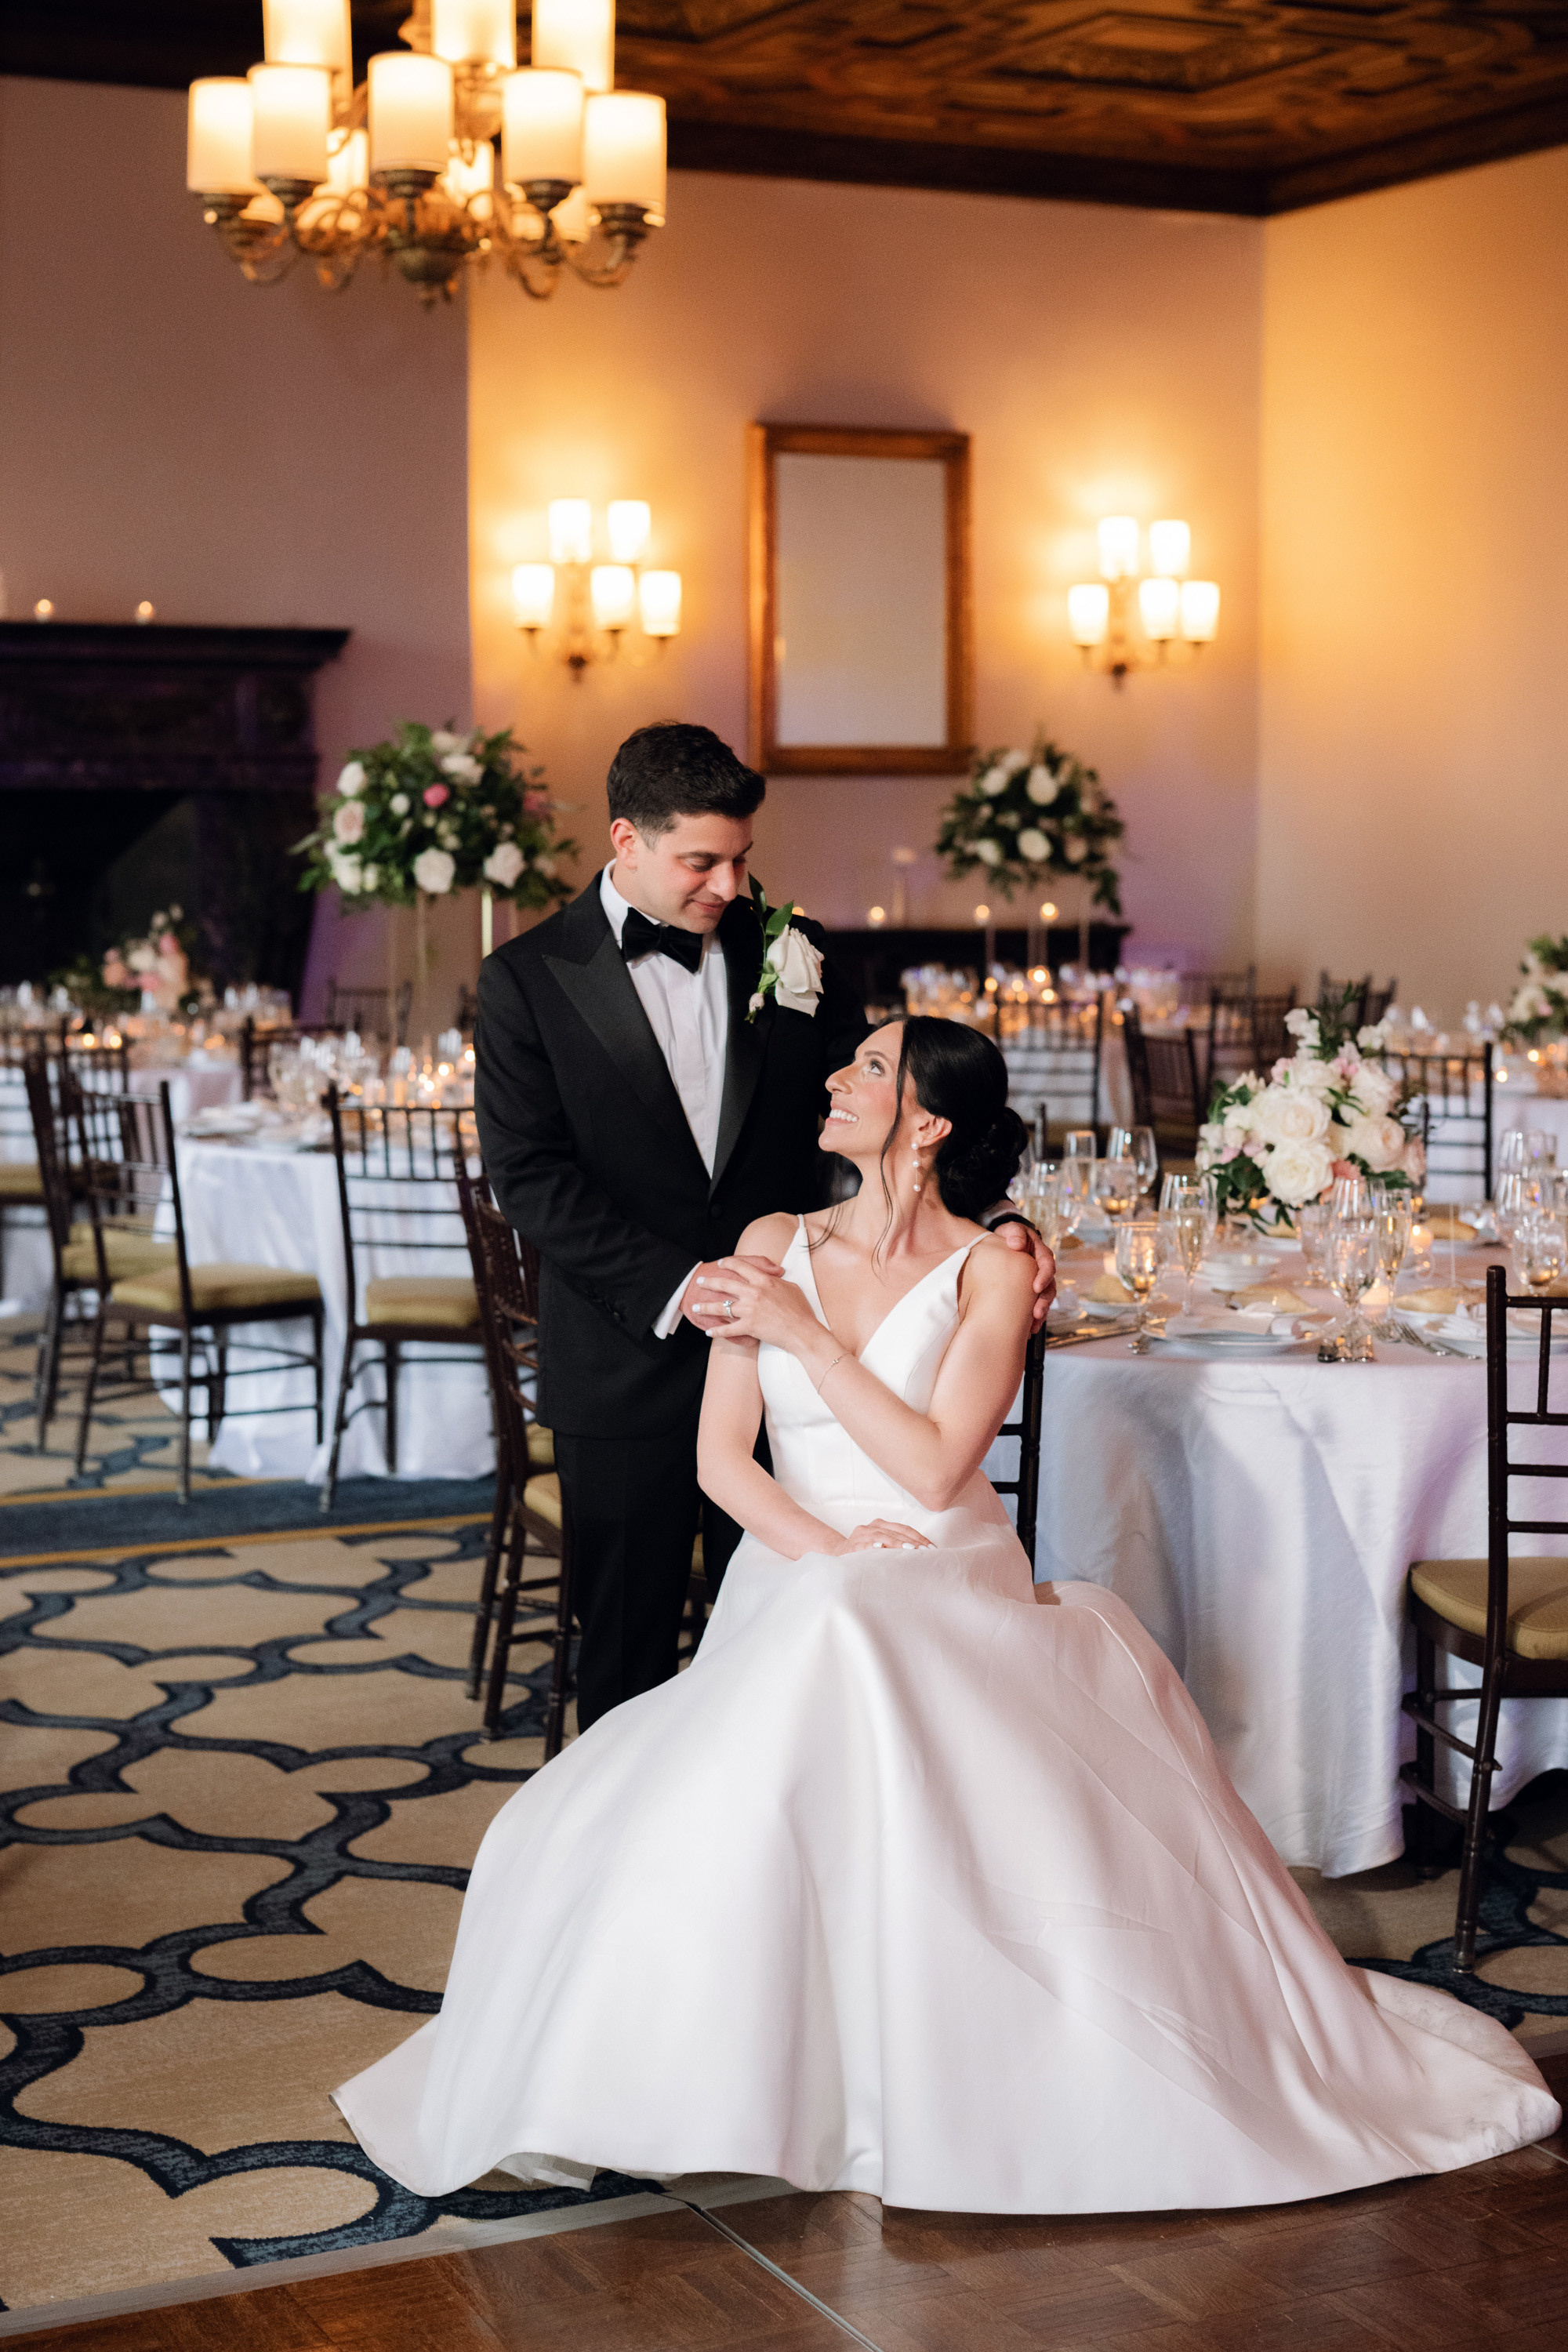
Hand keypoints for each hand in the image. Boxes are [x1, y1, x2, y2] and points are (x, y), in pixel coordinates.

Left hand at [692, 1255, 819, 1349]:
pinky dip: (716, 1331)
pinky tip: (708, 1332)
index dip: (729, 1263)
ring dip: (705, 1307)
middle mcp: (753, 1293)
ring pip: (721, 1307)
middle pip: (725, 1284)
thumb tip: (774, 1275)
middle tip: (700, 1282)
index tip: (721, 1263)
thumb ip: (777, 1280)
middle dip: (709, 1282)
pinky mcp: (749, 1327)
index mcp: (764, 1281)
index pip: (741, 1267)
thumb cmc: (801, 1310)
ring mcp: (749, 1310)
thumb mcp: (791, 1287)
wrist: (802, 1331)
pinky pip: (728, 1329)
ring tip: (695, 1307)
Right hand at [833, 1520, 933, 1553]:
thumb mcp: (881, 1544)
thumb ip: (897, 1544)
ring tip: (910, 1550)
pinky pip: (864, 1545)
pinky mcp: (852, 1545)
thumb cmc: (864, 1551)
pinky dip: (872, 1545)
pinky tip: (880, 1547)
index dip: (919, 1538)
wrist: (837, 1553)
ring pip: (882, 1536)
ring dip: (897, 1543)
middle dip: (912, 1542)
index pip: (904, 1529)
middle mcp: (872, 1526)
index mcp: (882, 1525)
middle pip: (896, 1532)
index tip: (932, 1548)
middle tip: (926, 1552)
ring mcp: (862, 1535)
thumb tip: (922, 1553)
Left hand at [996, 1218, 1055, 1328]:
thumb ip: (1014, 1233)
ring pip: (1045, 1299)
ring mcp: (1038, 1282)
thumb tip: (1017, 1244)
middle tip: (1036, 1312)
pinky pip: (1036, 1306)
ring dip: (1041, 1312)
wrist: (1000, 1246)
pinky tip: (1028, 1329)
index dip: (1044, 1276)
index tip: (1036, 1287)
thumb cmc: (1007, 1237)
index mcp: (1041, 1253)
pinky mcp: (1031, 1293)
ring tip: (1033, 1325)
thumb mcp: (1010, 1230)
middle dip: (1044, 1301)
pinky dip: (1033, 1318)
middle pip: (1049, 1287)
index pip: (1047, 1265)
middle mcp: (1043, 1270)